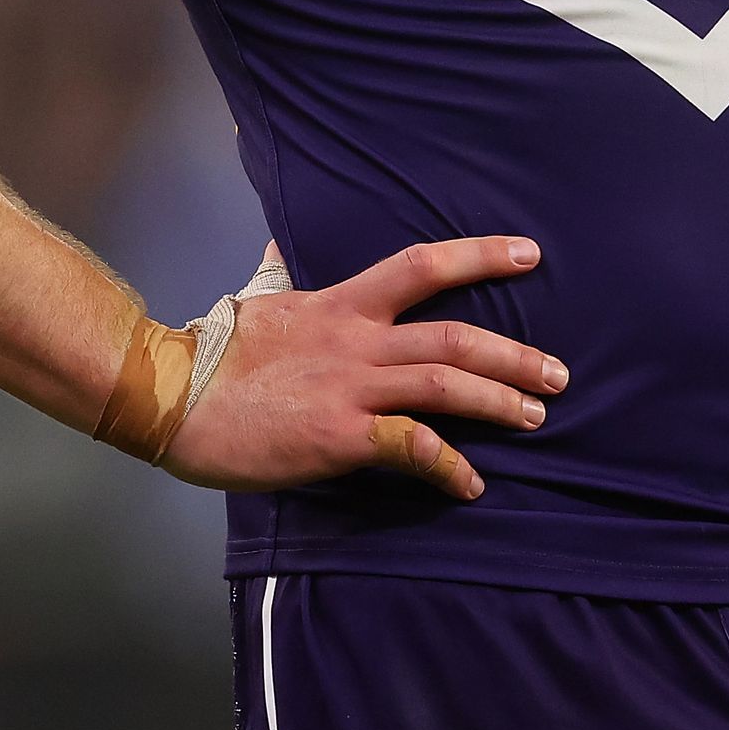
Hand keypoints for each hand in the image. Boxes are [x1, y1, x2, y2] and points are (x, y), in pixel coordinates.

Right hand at [164, 236, 567, 498]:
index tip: (529, 254)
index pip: (422, 265)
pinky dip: (448, 466)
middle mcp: (356, 340)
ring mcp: (350, 388)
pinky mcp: (338, 437)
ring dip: (500, 402)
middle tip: (558, 373)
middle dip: (515, 354)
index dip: (480, 256)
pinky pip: (410, 447)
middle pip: (454, 336)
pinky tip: (470, 484)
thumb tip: (278, 245)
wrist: (170, 395)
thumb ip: (279, 273)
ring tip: (536, 416)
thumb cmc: (214, 352)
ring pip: (445, 386)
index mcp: (341, 303)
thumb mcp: (256, 299)